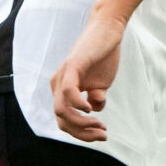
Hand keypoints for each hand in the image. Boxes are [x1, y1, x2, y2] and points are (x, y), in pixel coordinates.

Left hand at [50, 11, 127, 142]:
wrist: (108, 31)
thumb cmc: (103, 57)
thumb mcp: (100, 84)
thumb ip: (95, 99)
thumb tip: (94, 109)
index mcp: (62, 90)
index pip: (65, 121)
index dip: (82, 133)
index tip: (102, 134)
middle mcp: (58, 84)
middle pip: (61, 119)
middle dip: (82, 133)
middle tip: (103, 134)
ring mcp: (63, 75)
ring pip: (61, 110)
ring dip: (81, 123)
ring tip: (99, 124)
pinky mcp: (72, 66)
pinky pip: (68, 91)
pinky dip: (77, 104)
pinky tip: (90, 108)